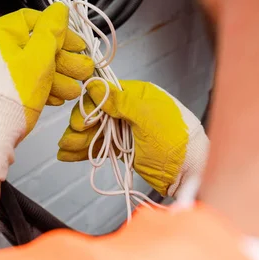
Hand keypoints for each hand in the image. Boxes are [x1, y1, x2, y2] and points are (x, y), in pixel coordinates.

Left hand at [0, 3, 93, 180]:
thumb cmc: (10, 97)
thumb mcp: (40, 58)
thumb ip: (52, 30)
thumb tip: (59, 9)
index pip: (33, 20)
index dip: (60, 31)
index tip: (76, 43)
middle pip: (34, 45)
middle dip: (63, 60)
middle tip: (81, 69)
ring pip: (30, 66)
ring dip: (56, 76)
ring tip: (73, 90)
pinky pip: (20, 81)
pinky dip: (39, 87)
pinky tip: (56, 97)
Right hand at [58, 80, 208, 196]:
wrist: (192, 172)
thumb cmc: (177, 139)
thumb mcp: (149, 116)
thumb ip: (121, 101)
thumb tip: (95, 87)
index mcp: (138, 95)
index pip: (106, 93)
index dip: (90, 104)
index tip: (82, 117)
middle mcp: (130, 110)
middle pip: (96, 113)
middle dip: (82, 124)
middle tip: (75, 134)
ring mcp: (126, 130)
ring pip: (95, 131)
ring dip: (79, 139)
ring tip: (66, 148)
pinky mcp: (124, 149)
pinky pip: (100, 146)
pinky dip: (84, 151)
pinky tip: (69, 155)